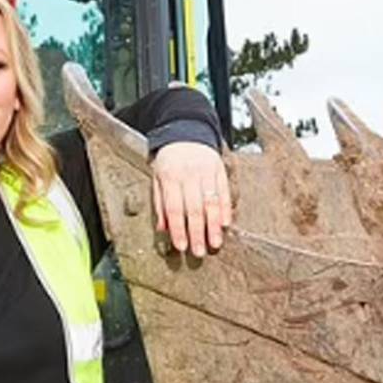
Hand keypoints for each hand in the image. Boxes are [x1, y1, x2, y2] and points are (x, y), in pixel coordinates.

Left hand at [150, 142, 231, 256]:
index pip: (174, 208)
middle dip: (197, 233)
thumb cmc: (169, 161)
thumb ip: (159, 204)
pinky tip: (226, 224)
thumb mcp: (157, 178)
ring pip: (211, 202)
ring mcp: (206, 172)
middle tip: (199, 252)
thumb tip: (163, 229)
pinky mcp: (219, 170)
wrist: (185, 130)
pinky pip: (224, 192)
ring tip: (215, 243)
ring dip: (214, 226)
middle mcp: (189, 175)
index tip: (182, 246)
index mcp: (170, 177)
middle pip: (194, 208)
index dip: (178, 229)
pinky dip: (226, 209)